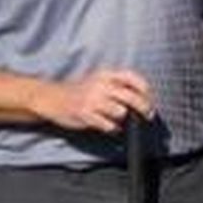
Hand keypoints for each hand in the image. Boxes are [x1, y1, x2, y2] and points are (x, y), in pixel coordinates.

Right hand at [33, 69, 152, 132]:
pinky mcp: (86, 114)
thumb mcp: (98, 80)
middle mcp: (100, 85)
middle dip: (144, 108)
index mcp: (106, 74)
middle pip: (133, 97)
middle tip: (148, 115)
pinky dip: (112, 128)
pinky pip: (109, 125)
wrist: (52, 98)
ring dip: (122, 119)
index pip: (133, 78)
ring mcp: (93, 99)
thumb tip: (144, 98)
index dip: (146, 90)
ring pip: (121, 112)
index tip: (150, 99)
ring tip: (115, 118)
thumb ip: (118, 85)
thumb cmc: (80, 91)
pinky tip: (107, 125)